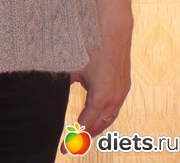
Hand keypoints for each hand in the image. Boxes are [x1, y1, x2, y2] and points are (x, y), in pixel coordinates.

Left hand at [61, 31, 131, 153]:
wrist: (112, 31)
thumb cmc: (91, 47)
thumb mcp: (72, 67)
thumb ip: (64, 82)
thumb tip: (55, 90)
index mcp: (100, 98)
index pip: (85, 125)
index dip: (74, 137)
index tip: (64, 148)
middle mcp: (113, 99)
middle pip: (99, 126)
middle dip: (85, 136)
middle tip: (72, 144)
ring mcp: (121, 92)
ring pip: (109, 118)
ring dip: (96, 127)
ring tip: (84, 134)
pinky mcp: (124, 85)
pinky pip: (114, 107)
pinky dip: (104, 115)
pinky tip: (96, 116)